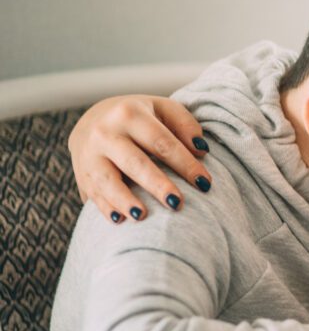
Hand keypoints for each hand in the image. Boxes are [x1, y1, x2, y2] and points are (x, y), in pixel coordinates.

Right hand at [69, 95, 210, 221]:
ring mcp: (90, 154)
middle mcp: (106, 133)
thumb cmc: (140, 118)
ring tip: (142, 216)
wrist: (94, 120)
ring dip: (124, 199)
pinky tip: (119, 220)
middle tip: (177, 203)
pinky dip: (105, 208)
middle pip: (134, 162)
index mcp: (130, 114)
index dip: (185, 164)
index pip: (162, 142)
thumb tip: (201, 150)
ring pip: (107, 180)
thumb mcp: (163, 109)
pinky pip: (93, 193)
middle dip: (156, 184)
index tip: (205, 183)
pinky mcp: (82, 173)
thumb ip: (184, 124)